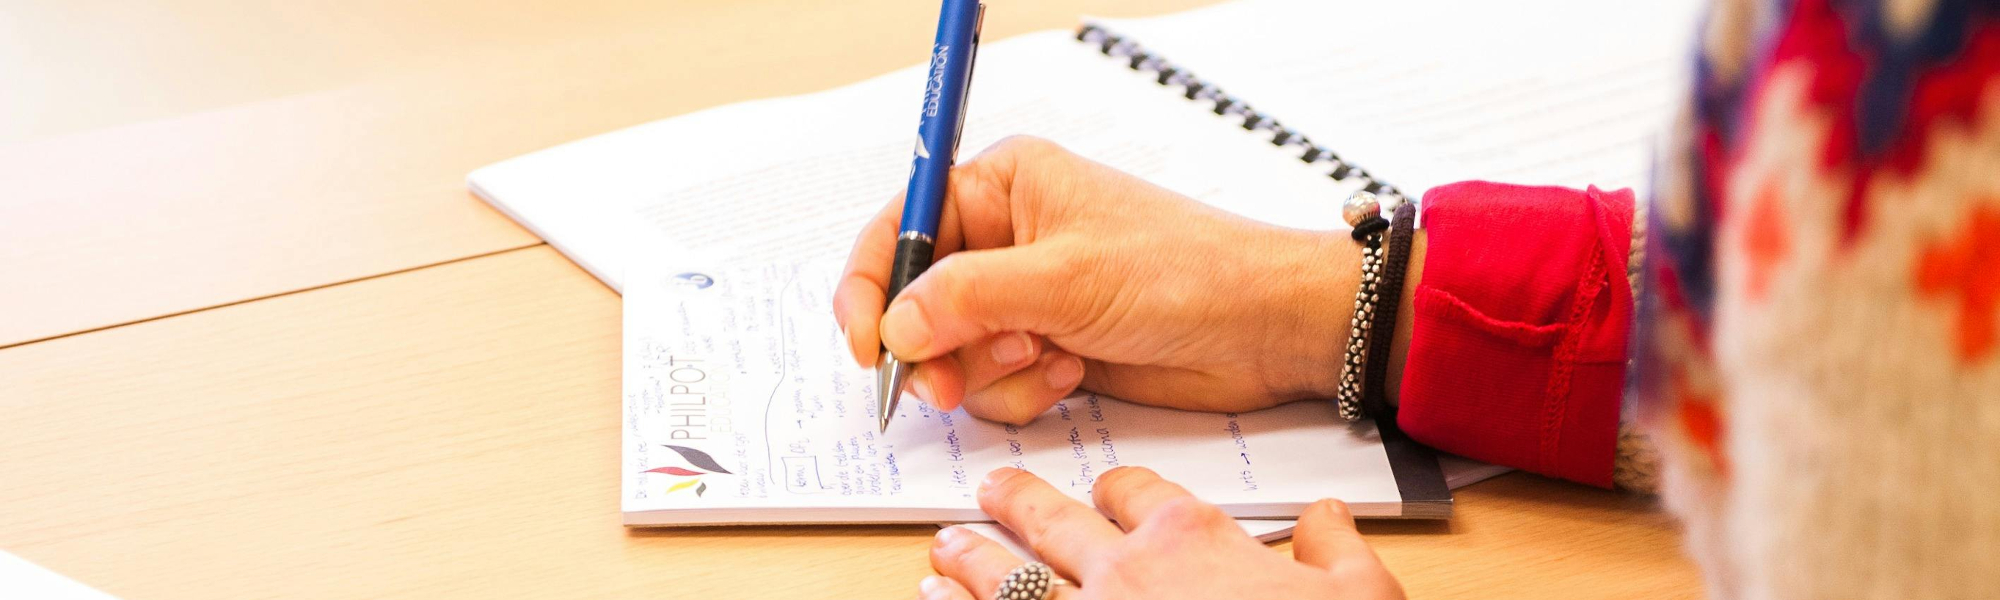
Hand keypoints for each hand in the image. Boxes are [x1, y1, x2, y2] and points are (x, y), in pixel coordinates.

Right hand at [834, 136, 1361, 423]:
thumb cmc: (1184, 273)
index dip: (871, 287)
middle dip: (934, 348)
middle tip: (949, 385)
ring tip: (1046, 358)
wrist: (1262, 329)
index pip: (900, 228)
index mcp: (1002, 187)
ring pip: (952, 353)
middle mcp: (1005, 238)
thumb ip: (967, 298)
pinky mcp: (1045, 346)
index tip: (869, 344)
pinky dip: (1021, 391)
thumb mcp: (1064, 279)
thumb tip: (895, 324)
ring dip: (989, 373)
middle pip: (916, 302)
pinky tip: (1071, 373)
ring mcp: (1025, 297)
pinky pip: (992, 384)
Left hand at [917, 466, 1404, 599]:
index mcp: (1192, 540)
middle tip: (990, 490)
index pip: (1138, 492)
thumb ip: (1336, 549)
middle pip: (1053, 521)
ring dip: (971, 559)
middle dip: (1017, 503)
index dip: (1119, 487)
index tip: (1109, 488)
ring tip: (944, 548)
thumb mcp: (1361, 596)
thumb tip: (1329, 518)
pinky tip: (933, 598)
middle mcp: (1125, 572)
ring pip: (1007, 577)